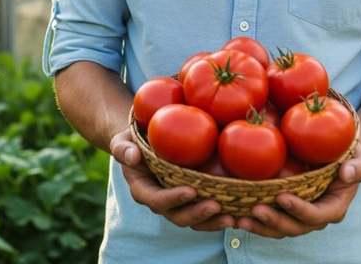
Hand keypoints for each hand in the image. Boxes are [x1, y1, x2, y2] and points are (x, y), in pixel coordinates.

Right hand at [110, 128, 236, 230]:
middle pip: (178, 216)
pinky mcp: (193, 199)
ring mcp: (178, 203)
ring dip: (213, 221)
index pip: (157, 200)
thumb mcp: (122, 141)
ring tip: (233, 218)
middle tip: (216, 205)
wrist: (145, 142)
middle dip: (197, 214)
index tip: (190, 190)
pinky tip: (239, 212)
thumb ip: (123, 149)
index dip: (173, 199)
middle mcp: (162, 201)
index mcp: (144, 190)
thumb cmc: (133, 140)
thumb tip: (133, 156)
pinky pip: (206, 212)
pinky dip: (221, 215)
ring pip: (195, 220)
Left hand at [233, 141, 360, 238]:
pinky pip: (268, 218)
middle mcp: (314, 215)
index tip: (283, 196)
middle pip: (295, 227)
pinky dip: (252, 219)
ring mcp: (298, 214)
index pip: (317, 215)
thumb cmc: (348, 152)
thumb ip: (358, 166)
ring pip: (279, 228)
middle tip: (256, 209)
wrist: (335, 152)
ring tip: (239, 218)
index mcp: (334, 206)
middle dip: (275, 221)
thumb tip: (346, 174)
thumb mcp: (360, 156)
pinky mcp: (283, 208)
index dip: (300, 210)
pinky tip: (233, 214)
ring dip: (259, 226)